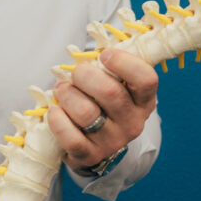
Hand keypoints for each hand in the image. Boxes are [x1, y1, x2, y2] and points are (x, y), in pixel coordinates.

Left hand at [47, 48, 157, 172]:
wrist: (94, 144)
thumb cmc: (102, 103)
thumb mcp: (116, 85)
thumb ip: (111, 66)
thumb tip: (103, 44)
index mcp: (143, 101)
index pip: (146, 79)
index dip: (124, 62)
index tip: (104, 55)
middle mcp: (133, 123)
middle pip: (110, 92)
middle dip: (84, 75)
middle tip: (75, 74)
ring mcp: (112, 142)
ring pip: (86, 112)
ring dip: (67, 94)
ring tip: (61, 90)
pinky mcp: (90, 155)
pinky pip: (70, 135)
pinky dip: (57, 119)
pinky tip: (55, 111)